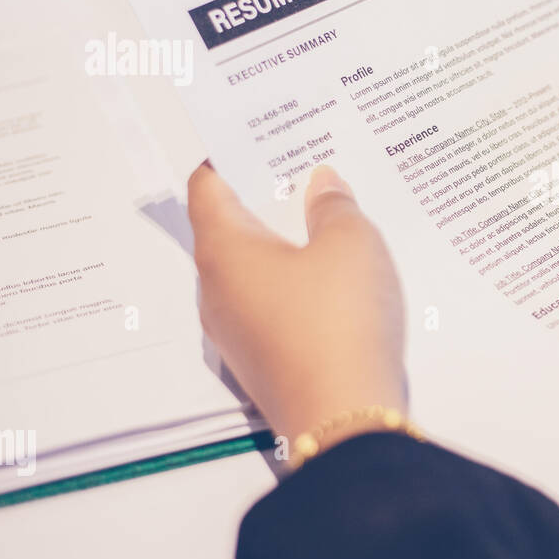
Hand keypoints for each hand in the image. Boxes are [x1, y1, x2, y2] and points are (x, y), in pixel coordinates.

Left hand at [187, 163, 406, 446]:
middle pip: (230, 229)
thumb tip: (321, 185)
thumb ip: (335, 205)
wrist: (345, 419)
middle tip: (307, 172)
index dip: (229, 157)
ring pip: (253, 271)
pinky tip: (337, 280)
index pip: (206, 187)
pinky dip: (296, 284)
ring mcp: (235, 333)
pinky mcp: (262, 363)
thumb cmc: (339, 320)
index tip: (260, 139)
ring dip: (285, 245)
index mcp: (224, 251)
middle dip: (266, 199)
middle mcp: (216, 291)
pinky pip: (272, 307)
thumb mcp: (352, 245)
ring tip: (330, 222)